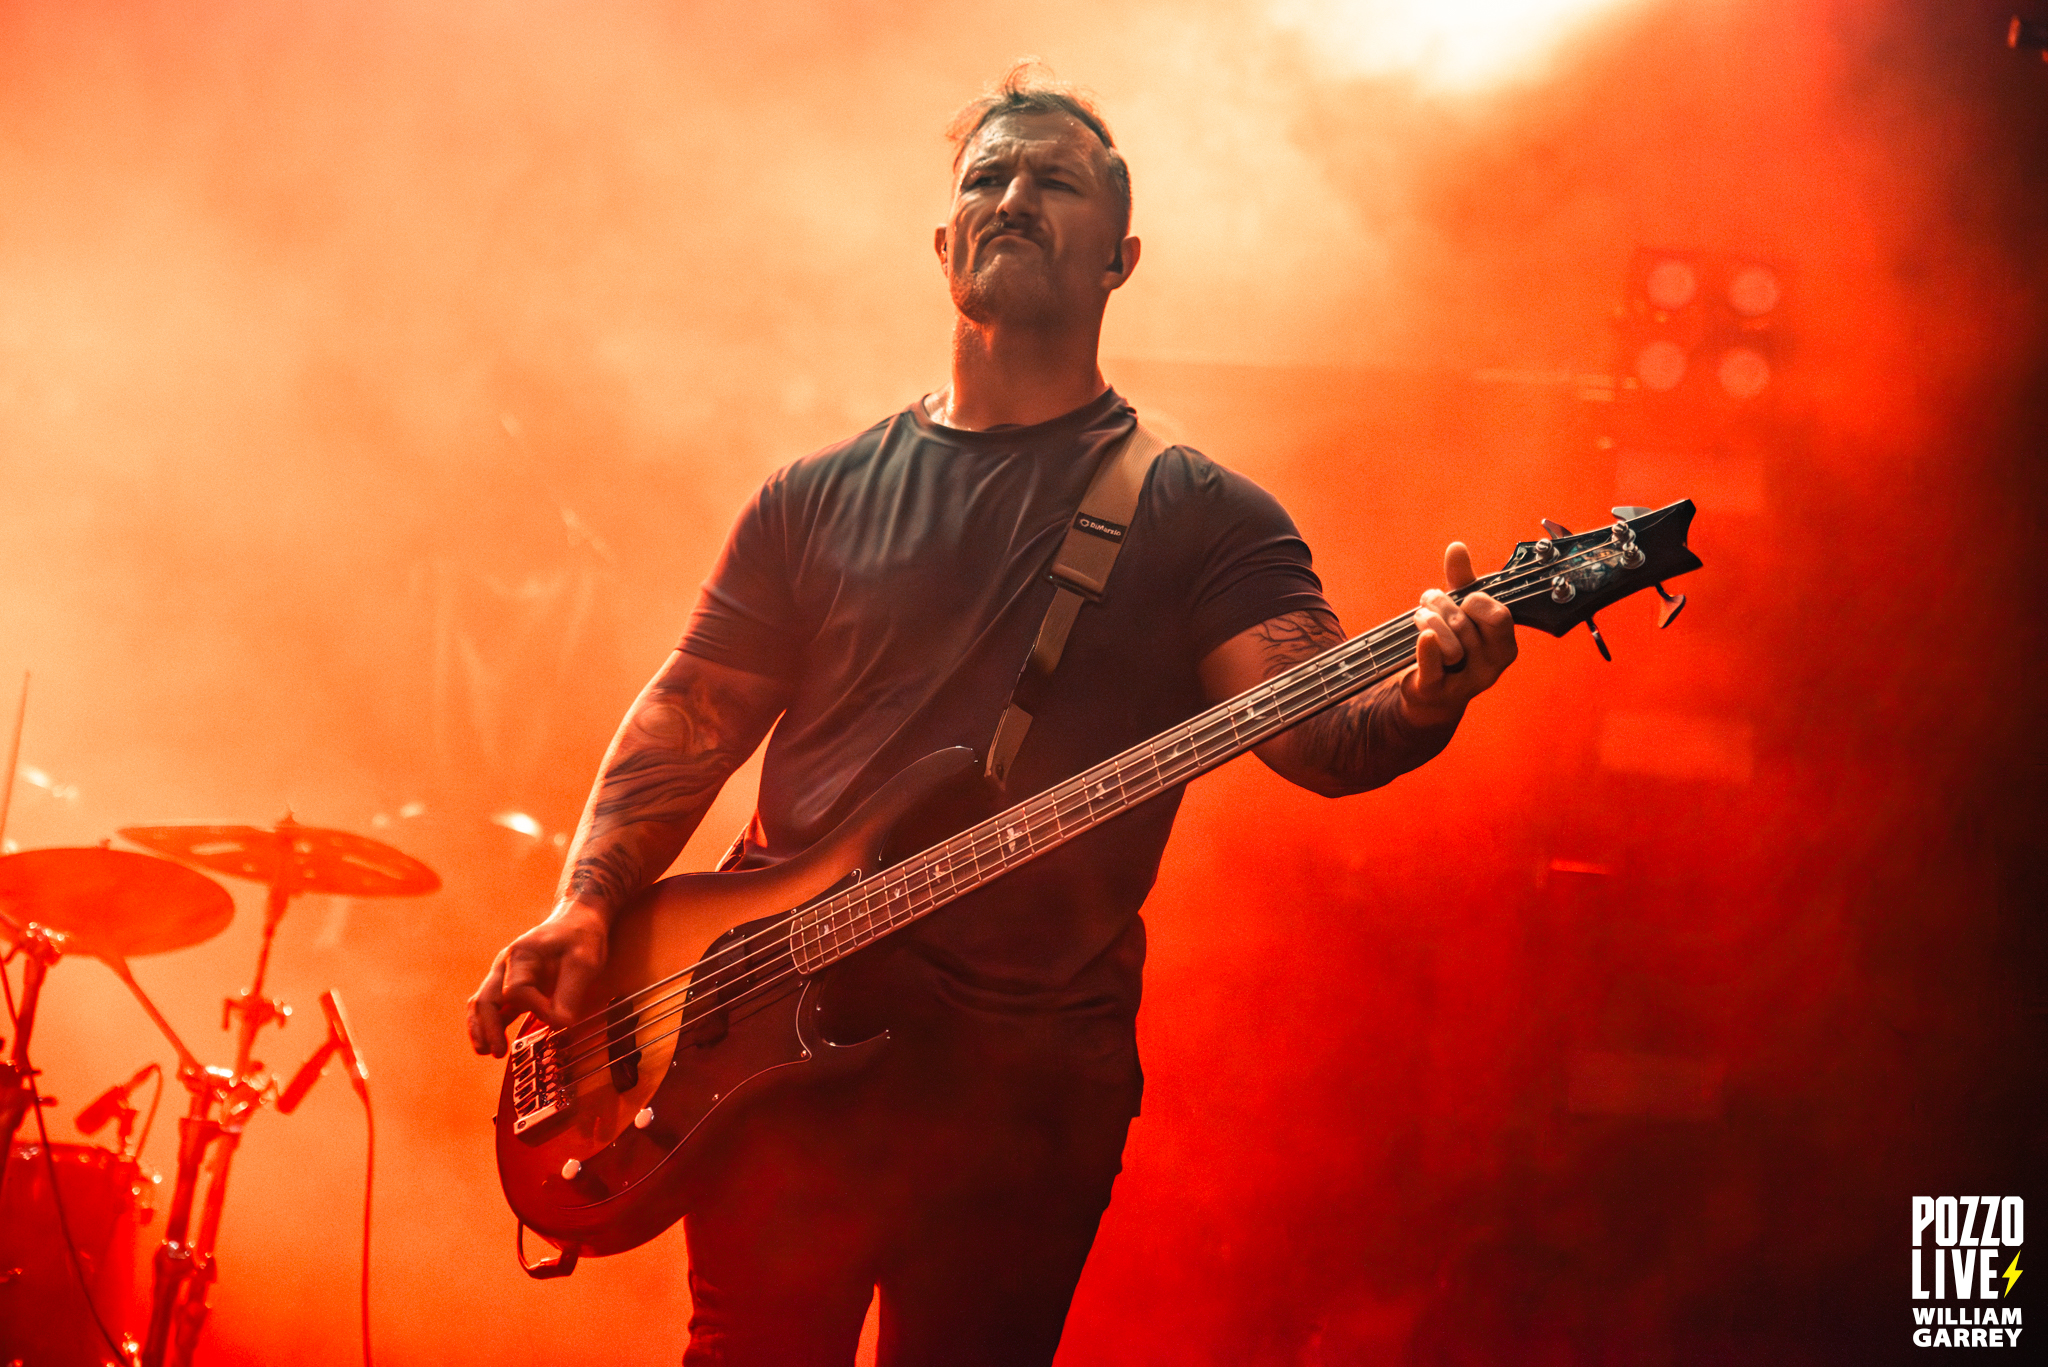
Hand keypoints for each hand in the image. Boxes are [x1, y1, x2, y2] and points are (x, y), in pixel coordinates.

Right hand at [467, 900, 608, 1057]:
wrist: (576, 921)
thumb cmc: (580, 939)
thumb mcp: (585, 962)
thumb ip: (571, 992)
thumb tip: (561, 1024)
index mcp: (522, 955)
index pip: (516, 990)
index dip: (534, 1008)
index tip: (558, 1018)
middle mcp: (506, 965)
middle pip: (486, 998)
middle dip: (489, 1027)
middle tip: (498, 1052)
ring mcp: (504, 975)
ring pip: (482, 1003)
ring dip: (482, 1028)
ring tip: (487, 1051)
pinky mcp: (511, 986)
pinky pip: (492, 1007)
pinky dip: (488, 1025)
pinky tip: (490, 1044)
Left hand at [1400, 541, 1517, 728]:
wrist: (1433, 696)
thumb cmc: (1453, 646)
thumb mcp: (1461, 613)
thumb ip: (1462, 581)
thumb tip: (1457, 547)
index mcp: (1504, 646)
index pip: (1498, 616)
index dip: (1475, 601)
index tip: (1461, 598)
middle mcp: (1491, 667)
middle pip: (1466, 624)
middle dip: (1442, 604)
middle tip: (1428, 600)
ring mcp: (1465, 682)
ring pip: (1450, 643)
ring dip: (1428, 620)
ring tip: (1419, 616)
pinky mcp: (1436, 690)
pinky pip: (1434, 667)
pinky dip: (1428, 648)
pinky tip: (1424, 636)